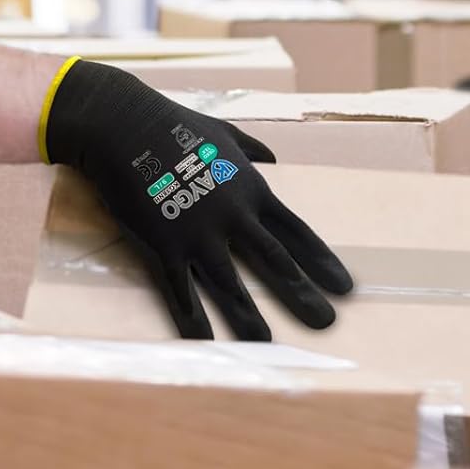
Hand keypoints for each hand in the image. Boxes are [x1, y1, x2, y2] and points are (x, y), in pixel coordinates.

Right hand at [42, 60, 353, 339]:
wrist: (125, 126)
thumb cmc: (175, 124)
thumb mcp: (222, 132)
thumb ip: (250, 147)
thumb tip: (272, 156)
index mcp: (250, 189)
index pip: (295, 231)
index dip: (320, 261)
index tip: (344, 287)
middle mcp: (232, 215)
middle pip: (274, 262)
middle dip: (301, 294)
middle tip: (326, 323)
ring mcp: (198, 233)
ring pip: (231, 285)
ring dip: (250, 316)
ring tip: (267, 344)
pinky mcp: (164, 245)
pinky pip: (181, 290)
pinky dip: (192, 318)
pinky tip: (204, 341)